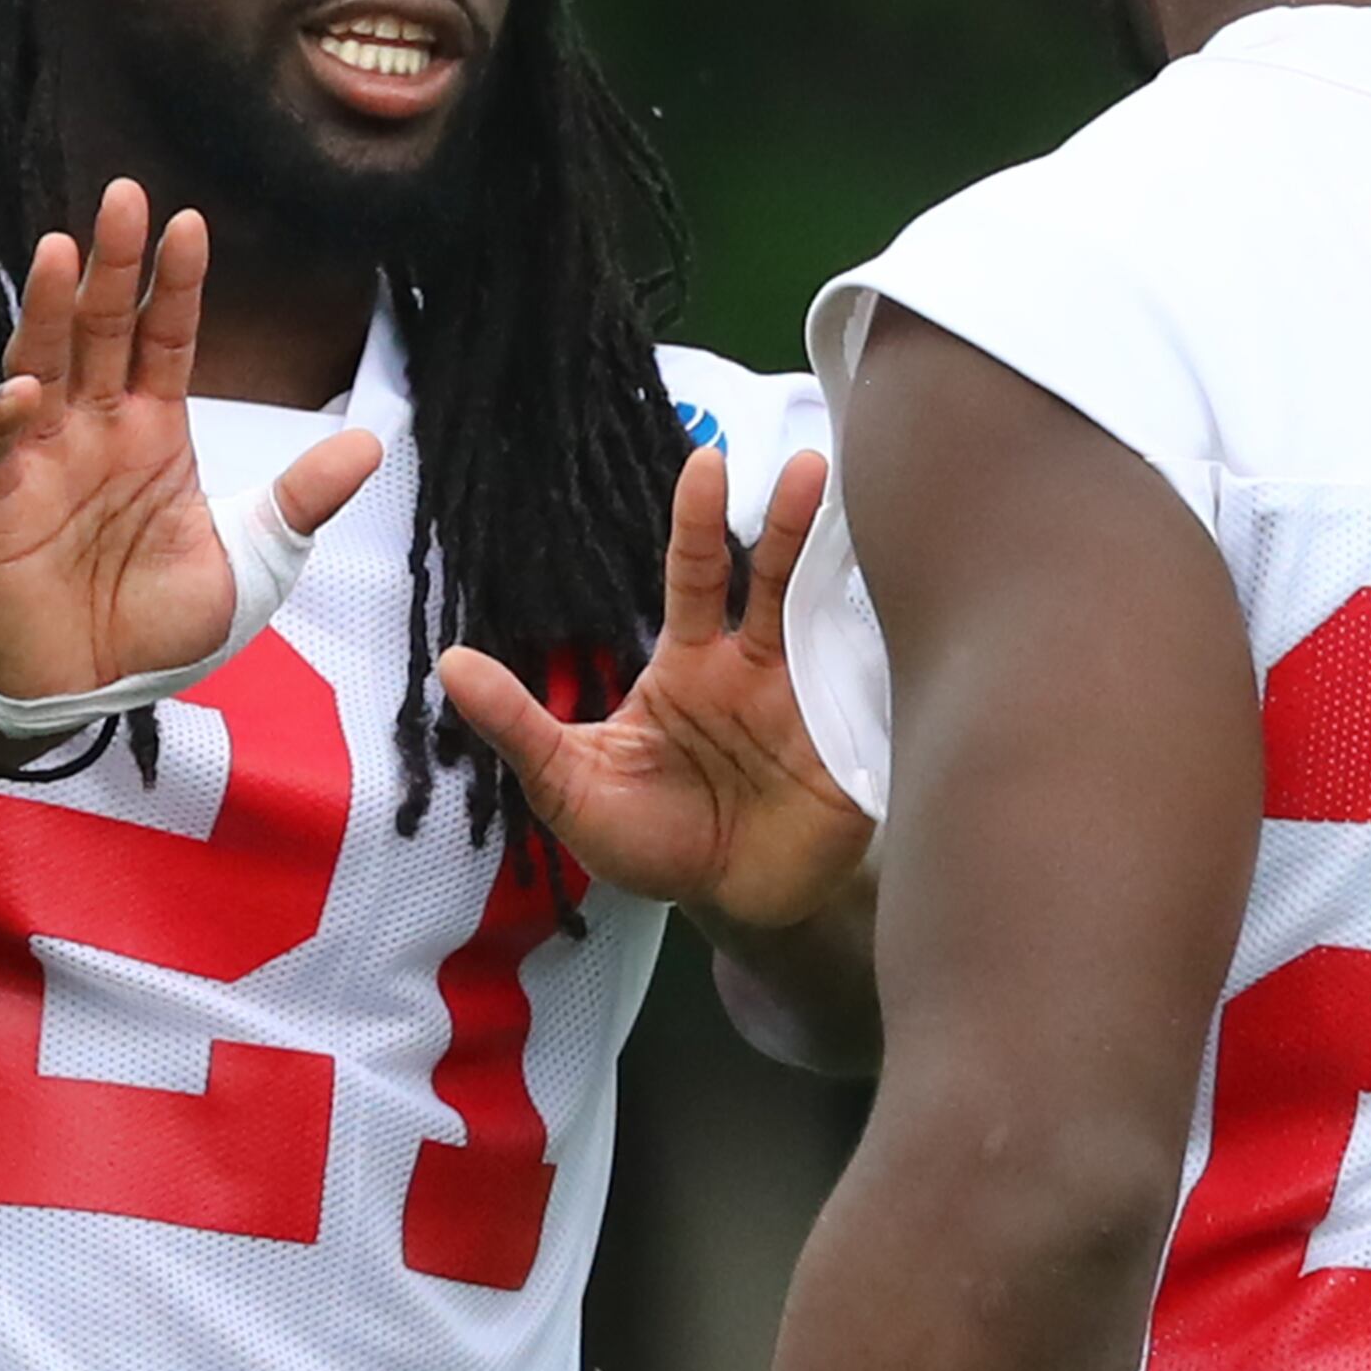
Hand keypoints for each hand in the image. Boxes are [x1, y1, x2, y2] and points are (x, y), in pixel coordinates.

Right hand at [0, 178, 381, 697]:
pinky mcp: (0, 503)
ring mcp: (44, 458)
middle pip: (104, 330)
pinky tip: (27, 389)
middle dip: (114, 265)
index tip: (191, 223)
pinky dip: (7, 416)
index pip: (166, 338)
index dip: (177, 284)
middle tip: (125, 195)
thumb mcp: (254, 561)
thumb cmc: (162, 624)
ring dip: (50, 311)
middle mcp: (97, 429)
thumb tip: (369, 444)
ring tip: (65, 251)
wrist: (98, 692)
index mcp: (156, 432)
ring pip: (42, 365)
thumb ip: (300, 500)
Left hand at [438, 445, 869, 927]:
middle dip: (794, 524)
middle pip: (779, 581)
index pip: (699, 574)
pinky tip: (921, 616)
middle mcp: (759, 667)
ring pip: (834, 623)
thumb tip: (450, 663)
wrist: (725, 907)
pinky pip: (877, 697)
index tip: (707, 463)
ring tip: (877, 520)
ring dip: (853, 574)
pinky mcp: (855, 750)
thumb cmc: (649, 840)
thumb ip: (521, 725)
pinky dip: (896, 658)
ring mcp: (813, 703)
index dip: (702, 521)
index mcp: (694, 663)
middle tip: (811, 465)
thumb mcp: (572, 784)